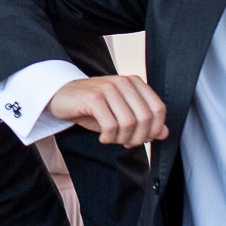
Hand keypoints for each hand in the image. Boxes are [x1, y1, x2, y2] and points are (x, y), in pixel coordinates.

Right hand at [48, 75, 167, 147]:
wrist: (62, 97)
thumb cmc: (92, 106)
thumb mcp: (121, 113)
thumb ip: (144, 122)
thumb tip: (164, 133)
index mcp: (134, 83)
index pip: (158, 109)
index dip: (154, 129)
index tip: (143, 138)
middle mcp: (123, 82)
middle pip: (145, 118)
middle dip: (138, 137)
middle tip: (126, 143)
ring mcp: (108, 88)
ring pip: (129, 123)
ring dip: (121, 139)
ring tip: (112, 139)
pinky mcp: (94, 98)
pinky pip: (110, 126)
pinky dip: (108, 138)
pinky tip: (103, 137)